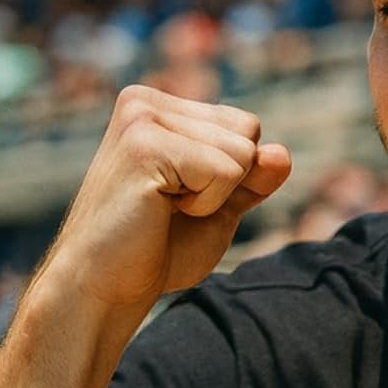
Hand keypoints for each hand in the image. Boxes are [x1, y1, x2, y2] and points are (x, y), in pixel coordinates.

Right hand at [46, 85, 291, 311]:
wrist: (105, 287)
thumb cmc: (159, 248)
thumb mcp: (221, 206)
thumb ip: (255, 177)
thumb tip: (282, 152)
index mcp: (159, 107)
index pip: (247, 126)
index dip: (235, 175)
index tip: (181, 197)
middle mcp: (144, 101)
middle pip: (249, 131)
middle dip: (228, 182)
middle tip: (171, 206)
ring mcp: (141, 118)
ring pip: (243, 151)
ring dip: (215, 196)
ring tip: (163, 207)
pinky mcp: (144, 145)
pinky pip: (226, 171)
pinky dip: (206, 204)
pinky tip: (159, 210)